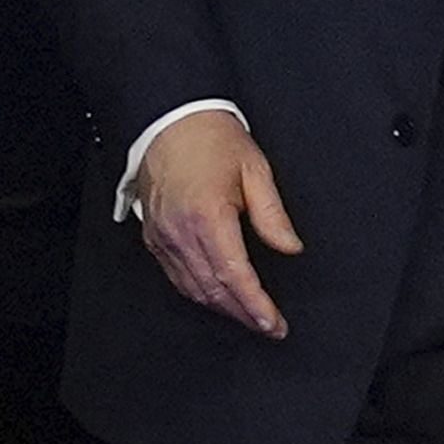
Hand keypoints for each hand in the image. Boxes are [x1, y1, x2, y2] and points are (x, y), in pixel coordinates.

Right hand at [138, 110, 303, 338]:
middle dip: (243, 314)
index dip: (257, 306)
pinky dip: (197, 292)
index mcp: (209, 215)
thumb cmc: (210, 137)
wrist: (171, 118)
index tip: (273, 323)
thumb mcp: (255, 168)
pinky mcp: (153, 236)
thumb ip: (273, 214)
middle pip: (214, 290)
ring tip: (246, 315)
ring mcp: (163, 236)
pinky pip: (175, 277)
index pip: (236, 276)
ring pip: (193, 289)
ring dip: (222, 307)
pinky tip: (215, 295)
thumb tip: (290, 246)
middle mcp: (182, 231)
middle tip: (267, 326)